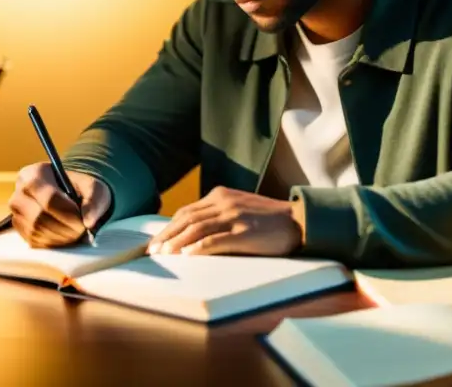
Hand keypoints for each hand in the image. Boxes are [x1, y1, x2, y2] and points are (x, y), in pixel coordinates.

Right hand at [8, 162, 111, 247]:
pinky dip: (54, 242)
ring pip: (36, 231)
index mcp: (33, 174)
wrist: (67, 196)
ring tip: (76, 232)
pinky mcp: (19, 230)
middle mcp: (19, 194)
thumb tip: (89, 222)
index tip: (84, 221)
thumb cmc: (79, 188)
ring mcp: (16, 213)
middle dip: (65, 227)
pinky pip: (35, 241)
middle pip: (40, 217)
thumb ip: (94, 200)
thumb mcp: (92, 186)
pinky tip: (65, 236)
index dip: (68, 213)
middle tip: (82, 230)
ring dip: (61, 236)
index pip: (49, 198)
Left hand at [147, 186, 303, 256]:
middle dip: (167, 235)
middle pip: (187, 218)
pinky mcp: (245, 232)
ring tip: (164, 255)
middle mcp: (224, 203)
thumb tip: (191, 235)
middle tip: (152, 251)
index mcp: (221, 195)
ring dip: (177, 242)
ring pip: (197, 228)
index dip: (168, 227)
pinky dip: (199, 248)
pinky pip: (217, 240)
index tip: (155, 241)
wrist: (299, 221)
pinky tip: (187, 256)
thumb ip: (218, 215)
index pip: (187, 211)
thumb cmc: (268, 220)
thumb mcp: (239, 209)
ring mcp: (234, 216)